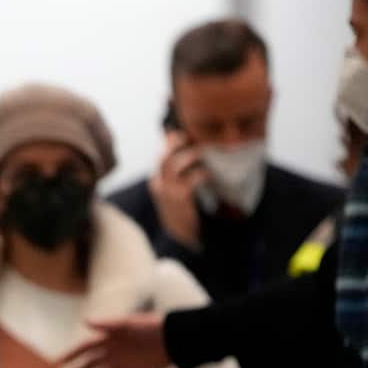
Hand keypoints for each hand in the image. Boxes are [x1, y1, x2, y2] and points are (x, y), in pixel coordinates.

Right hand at [60, 314, 170, 367]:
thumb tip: (85, 321)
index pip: (85, 348)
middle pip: (91, 364)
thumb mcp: (129, 323)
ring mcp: (124, 365)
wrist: (176, 339)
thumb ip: (107, 324)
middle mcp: (114, 353)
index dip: (71, 355)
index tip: (58, 363)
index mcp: (110, 338)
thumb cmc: (152, 326)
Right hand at [149, 132, 206, 251]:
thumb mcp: (178, 190)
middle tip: (191, 135)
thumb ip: (183, 173)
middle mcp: (158, 183)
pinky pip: (189, 178)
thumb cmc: (185, 210)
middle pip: (163, 155)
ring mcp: (166, 191)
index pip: (162, 154)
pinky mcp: (178, 198)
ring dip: (190, 155)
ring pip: (172, 163)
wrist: (182, 236)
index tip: (186, 131)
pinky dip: (200, 173)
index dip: (171, 140)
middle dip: (176, 142)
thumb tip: (195, 150)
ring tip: (203, 152)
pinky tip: (209, 175)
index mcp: (158, 180)